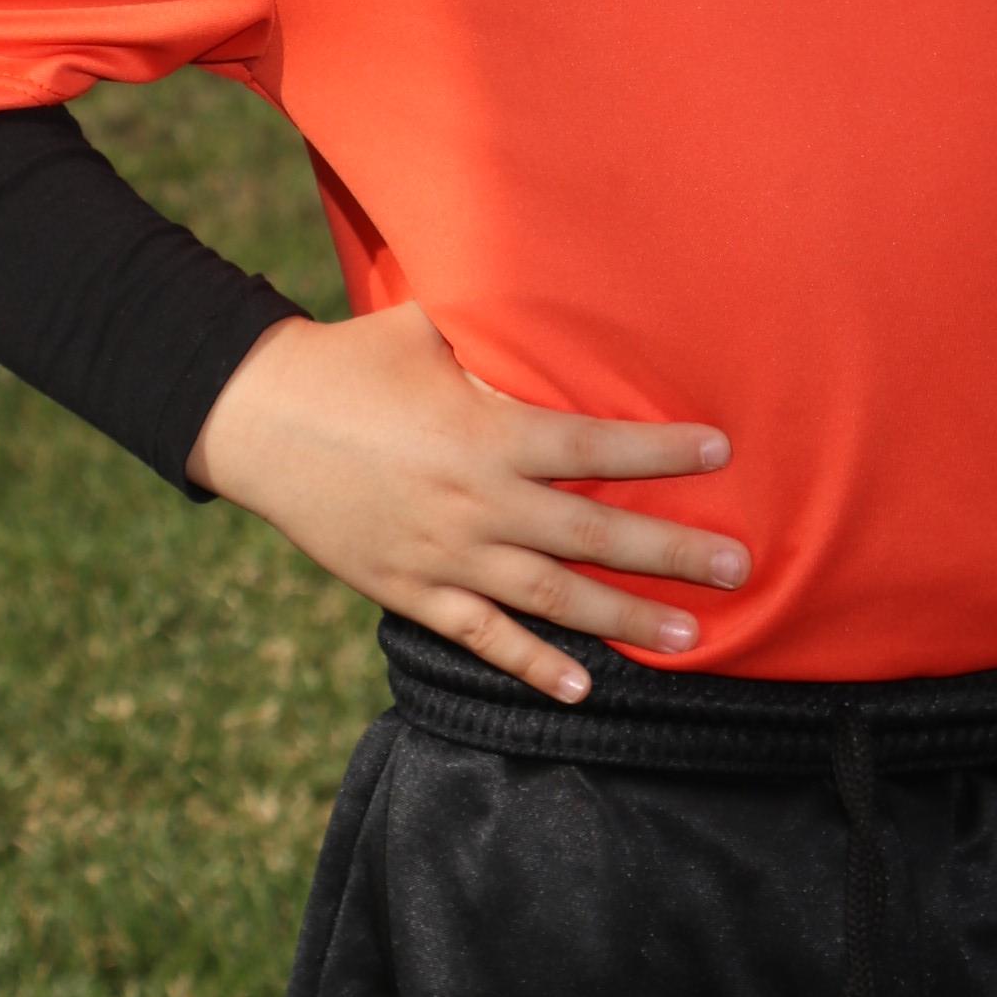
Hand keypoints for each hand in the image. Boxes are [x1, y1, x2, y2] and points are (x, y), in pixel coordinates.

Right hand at [185, 298, 745, 700]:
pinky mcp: (408, 589)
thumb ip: (500, 338)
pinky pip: (482, 636)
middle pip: (592, 532)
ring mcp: (443, 554)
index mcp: (486, 430)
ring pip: (551, 597)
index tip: (723, 452)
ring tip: (690, 638)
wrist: (257, 419)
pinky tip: (583, 688)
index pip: (594, 444)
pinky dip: (533, 666)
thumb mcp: (432, 329)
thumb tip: (559, 308)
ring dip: (624, 620)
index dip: (662, 451)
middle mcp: (475, 501)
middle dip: (671, 552)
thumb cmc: (352, 360)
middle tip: (739, 567)